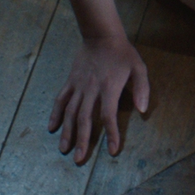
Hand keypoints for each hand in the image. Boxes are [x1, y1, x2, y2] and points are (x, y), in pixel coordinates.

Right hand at [50, 34, 149, 163]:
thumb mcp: (139, 68)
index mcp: (109, 88)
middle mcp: (91, 89)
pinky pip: (60, 99)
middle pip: (84, 119)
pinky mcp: (70, 81)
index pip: (108, 116)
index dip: (111, 134)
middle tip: (79, 160)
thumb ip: (142, 89)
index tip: (112, 151)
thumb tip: (142, 110)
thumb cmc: (123, 54)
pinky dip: (55, 114)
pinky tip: (52, 127)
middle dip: (82, 140)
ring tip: (64, 149)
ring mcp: (78, 86)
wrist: (101, 35)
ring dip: (67, 132)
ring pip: (70, 112)